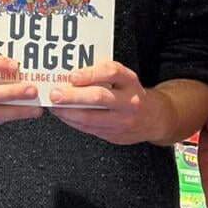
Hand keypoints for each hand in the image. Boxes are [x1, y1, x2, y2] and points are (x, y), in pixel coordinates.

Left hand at [46, 61, 173, 145]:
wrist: (153, 119)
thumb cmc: (132, 94)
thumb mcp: (124, 79)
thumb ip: (103, 75)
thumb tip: (71, 72)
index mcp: (130, 82)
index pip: (111, 72)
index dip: (90, 73)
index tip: (73, 75)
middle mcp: (129, 101)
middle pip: (99, 97)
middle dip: (73, 96)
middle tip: (55, 94)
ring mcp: (122, 120)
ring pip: (90, 118)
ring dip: (67, 112)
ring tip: (54, 106)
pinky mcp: (114, 135)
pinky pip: (89, 129)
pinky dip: (72, 121)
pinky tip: (63, 115)